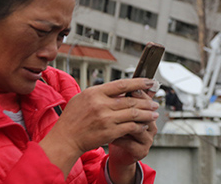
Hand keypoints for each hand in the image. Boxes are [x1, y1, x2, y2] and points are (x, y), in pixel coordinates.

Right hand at [39, 78, 158, 176]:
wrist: (65, 139)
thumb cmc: (72, 118)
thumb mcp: (83, 98)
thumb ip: (100, 93)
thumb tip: (120, 88)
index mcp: (95, 92)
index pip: (123, 84)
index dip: (139, 83)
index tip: (150, 82)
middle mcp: (101, 104)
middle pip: (131, 100)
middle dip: (147, 101)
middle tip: (155, 102)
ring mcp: (106, 119)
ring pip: (133, 113)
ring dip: (147, 113)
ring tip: (154, 113)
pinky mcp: (109, 132)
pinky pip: (130, 127)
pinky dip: (139, 125)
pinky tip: (144, 125)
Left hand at [107, 87, 158, 182]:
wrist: (120, 152)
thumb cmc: (119, 130)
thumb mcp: (119, 113)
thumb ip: (121, 99)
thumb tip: (119, 83)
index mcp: (147, 112)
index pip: (145, 98)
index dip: (138, 92)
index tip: (128, 88)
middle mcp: (151, 125)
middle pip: (144, 112)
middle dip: (130, 106)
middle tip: (117, 102)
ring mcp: (148, 138)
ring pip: (139, 127)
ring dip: (124, 124)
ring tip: (110, 121)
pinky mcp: (142, 150)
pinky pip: (130, 143)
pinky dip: (119, 139)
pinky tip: (110, 137)